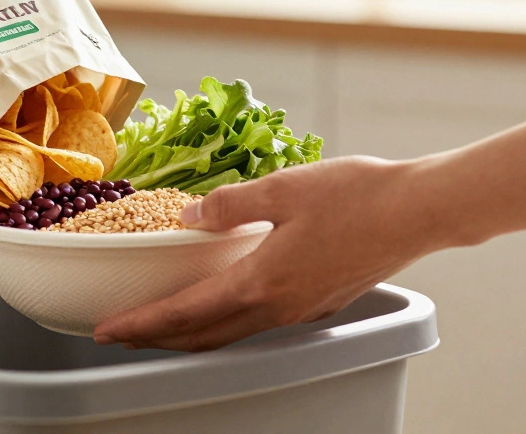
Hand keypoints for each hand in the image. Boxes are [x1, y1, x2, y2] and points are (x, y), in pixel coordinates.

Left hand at [93, 157, 440, 350]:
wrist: (418, 212)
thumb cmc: (357, 196)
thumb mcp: (281, 188)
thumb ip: (227, 205)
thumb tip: (187, 217)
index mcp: (261, 282)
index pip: (186, 312)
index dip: (142, 323)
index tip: (107, 329)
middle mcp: (278, 307)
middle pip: (204, 335)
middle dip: (158, 337)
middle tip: (121, 333)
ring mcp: (301, 310)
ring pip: (232, 332)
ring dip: (190, 333)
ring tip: (161, 325)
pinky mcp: (319, 302)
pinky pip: (259, 321)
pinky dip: (225, 321)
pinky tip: (222, 305)